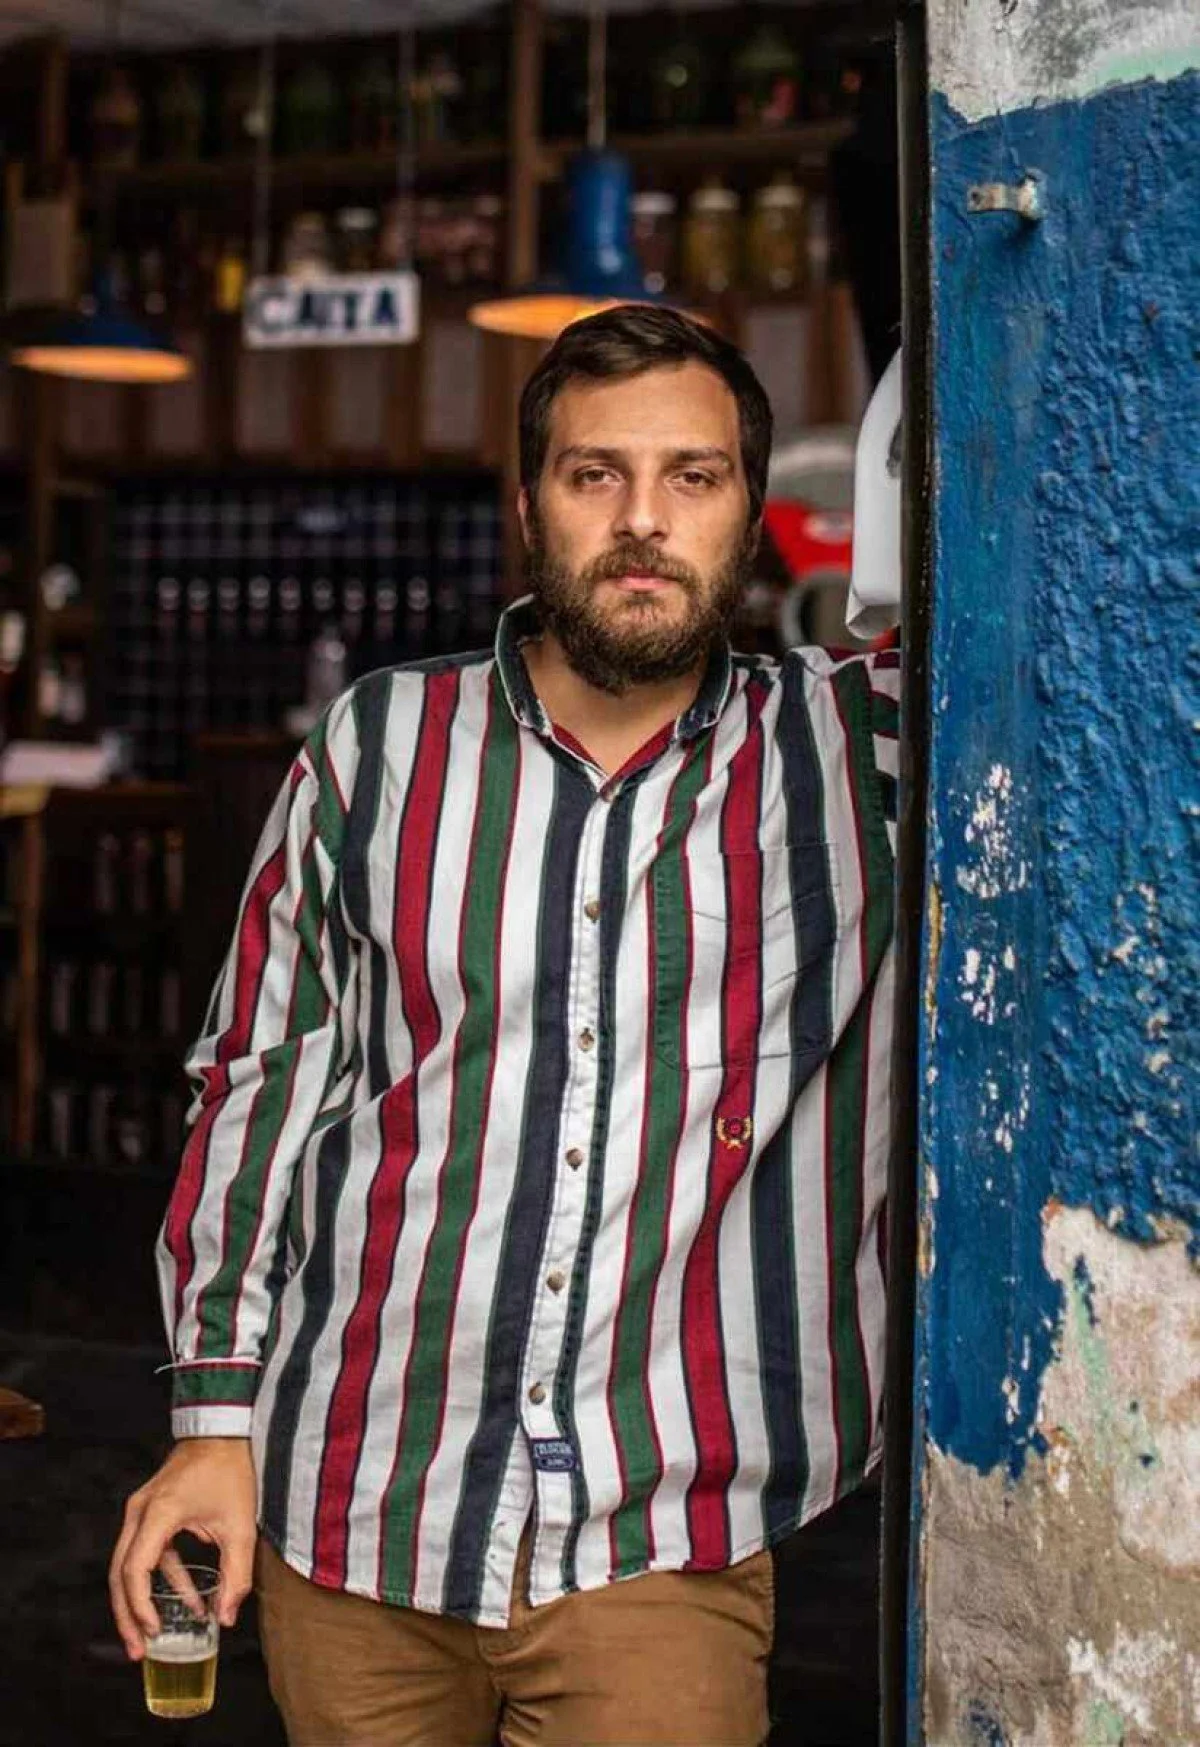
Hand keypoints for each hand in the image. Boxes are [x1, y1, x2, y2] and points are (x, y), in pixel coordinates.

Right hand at [109, 1437, 256, 1660]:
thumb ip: (235, 1574)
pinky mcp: (151, 1511)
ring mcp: (142, 1510)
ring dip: (140, 1601)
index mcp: (158, 1512)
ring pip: (128, 1565)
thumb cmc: (231, 1470)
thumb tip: (226, 1617)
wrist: (225, 1429)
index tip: (153, 1632)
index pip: (135, 1569)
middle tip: (138, 1651)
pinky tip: (187, 1600)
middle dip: (128, 1615)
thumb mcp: (240, 1525)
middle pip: (120, 1573)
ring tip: (154, 1636)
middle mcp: (140, 1511)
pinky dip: (162, 1578)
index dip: (140, 1606)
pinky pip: (148, 1552)